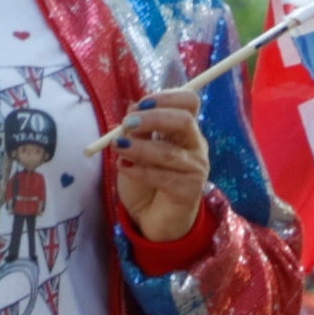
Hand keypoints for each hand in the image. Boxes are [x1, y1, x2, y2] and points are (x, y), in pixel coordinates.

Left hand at [108, 99, 208, 246]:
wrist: (150, 217)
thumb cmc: (144, 179)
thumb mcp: (135, 148)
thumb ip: (136, 129)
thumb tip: (132, 106)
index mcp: (184, 129)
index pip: (189, 102)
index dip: (166, 97)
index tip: (141, 104)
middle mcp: (195, 145)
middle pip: (184, 121)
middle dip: (154, 118)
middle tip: (128, 123)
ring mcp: (196, 168)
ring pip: (169, 153)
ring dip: (139, 147)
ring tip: (117, 147)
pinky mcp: (190, 191)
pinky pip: (163, 178)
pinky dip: (140, 171)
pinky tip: (124, 167)